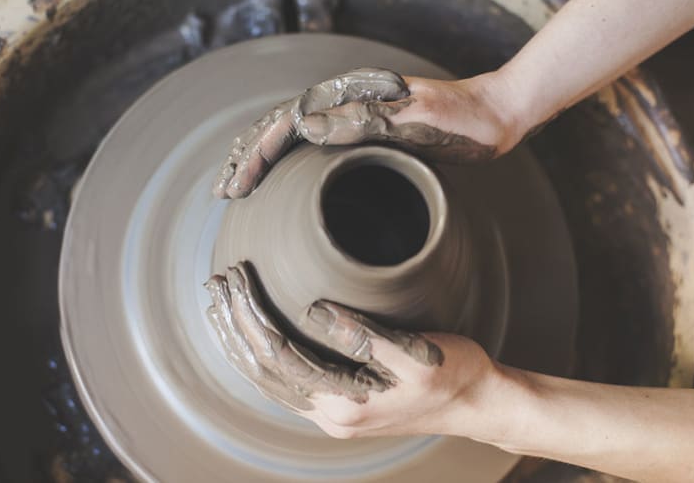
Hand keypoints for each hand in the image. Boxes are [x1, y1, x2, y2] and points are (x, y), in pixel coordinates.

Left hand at [204, 262, 495, 437]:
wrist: (477, 402)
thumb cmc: (452, 373)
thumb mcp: (415, 350)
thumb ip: (363, 335)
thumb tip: (313, 310)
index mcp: (345, 402)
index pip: (277, 355)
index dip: (251, 315)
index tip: (236, 278)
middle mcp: (330, 415)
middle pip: (263, 369)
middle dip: (235, 325)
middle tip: (216, 285)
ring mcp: (332, 413)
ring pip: (268, 379)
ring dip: (241, 342)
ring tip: (219, 308)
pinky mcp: (339, 403)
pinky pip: (285, 380)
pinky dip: (261, 355)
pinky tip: (252, 337)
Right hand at [213, 69, 523, 198]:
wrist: (495, 116)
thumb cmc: (464, 120)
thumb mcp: (419, 120)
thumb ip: (365, 121)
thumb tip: (305, 128)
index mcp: (350, 96)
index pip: (286, 123)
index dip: (256, 155)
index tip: (235, 187)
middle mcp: (344, 102)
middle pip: (279, 126)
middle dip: (246, 158)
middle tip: (222, 191)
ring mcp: (352, 116)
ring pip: (291, 135)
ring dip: (260, 158)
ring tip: (236, 183)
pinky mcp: (364, 131)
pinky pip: (314, 144)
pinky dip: (289, 160)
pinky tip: (281, 178)